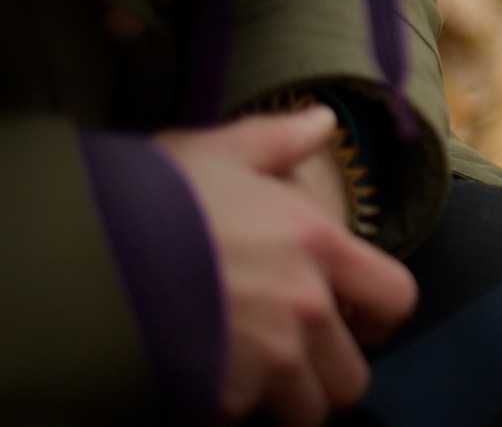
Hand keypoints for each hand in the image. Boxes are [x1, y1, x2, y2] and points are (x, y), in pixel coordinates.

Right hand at [156, 108, 417, 426]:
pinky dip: (230, 409)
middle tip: (301, 358)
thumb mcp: (220, 151)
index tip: (358, 316)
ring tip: (257, 378)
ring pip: (306, 412)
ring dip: (286, 401)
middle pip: (353, 376)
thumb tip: (321, 121)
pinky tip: (207, 381)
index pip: (397, 298)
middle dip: (330, 373)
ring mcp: (266, 360)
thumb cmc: (157, 197)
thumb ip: (279, 141)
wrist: (87, 252)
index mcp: (319, 246)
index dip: (380, 313)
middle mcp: (305, 308)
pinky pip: (242, 420)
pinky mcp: (220, 398)